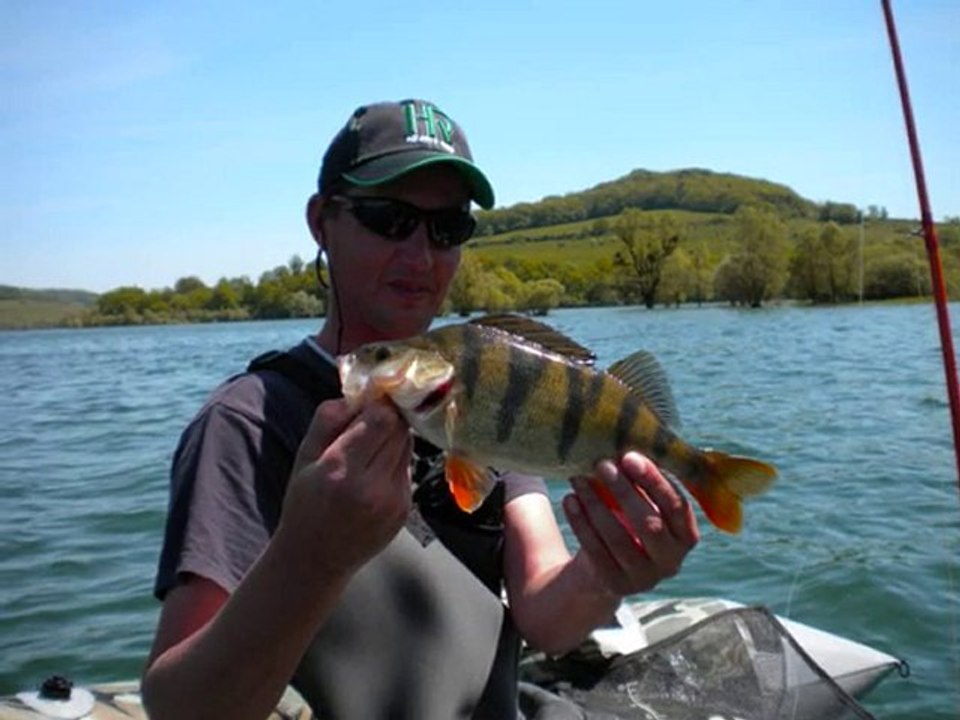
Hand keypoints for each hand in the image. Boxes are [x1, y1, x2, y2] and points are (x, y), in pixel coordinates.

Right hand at [278, 397, 413, 576]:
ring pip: (407, 448)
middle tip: (370, 421)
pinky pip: (407, 470)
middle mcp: (373, 487)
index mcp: (341, 470)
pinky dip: (394, 464)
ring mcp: (394, 501)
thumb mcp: (303, 457)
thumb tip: (357, 394)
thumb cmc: (304, 504)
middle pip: (400, 430)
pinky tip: (372, 476)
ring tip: (368, 452)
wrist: (315, 560)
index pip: (383, 420)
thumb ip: (328, 420)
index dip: (380, 405)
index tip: (370, 403)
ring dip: (393, 440)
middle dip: (388, 419)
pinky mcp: (405, 510)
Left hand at [562, 452, 698, 596]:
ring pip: (619, 539)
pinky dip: (581, 523)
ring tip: (579, 477)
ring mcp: (644, 578)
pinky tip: (570, 500)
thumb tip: (628, 436)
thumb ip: (646, 481)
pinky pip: (596, 552)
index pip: (677, 506)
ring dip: (596, 504)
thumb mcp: (644, 503)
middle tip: (601, 463)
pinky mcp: (616, 586)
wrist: (604, 566)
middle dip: (624, 491)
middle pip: (650, 524)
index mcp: (686, 536)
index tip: (630, 456)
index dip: (655, 481)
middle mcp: (671, 561)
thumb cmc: (628, 521)